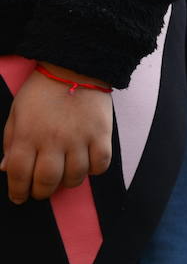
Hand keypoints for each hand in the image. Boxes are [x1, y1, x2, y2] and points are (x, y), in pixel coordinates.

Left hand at [1, 63, 112, 203]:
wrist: (75, 66)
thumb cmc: (41, 90)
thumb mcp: (17, 113)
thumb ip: (10, 142)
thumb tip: (6, 169)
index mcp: (27, 135)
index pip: (18, 174)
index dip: (17, 191)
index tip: (20, 197)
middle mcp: (52, 140)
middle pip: (47, 181)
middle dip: (41, 192)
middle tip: (41, 190)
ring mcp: (79, 138)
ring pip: (75, 176)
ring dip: (67, 182)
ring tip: (64, 176)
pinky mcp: (101, 134)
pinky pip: (101, 164)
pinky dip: (94, 170)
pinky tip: (87, 164)